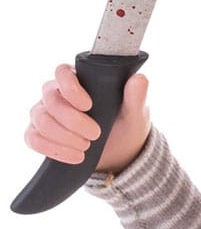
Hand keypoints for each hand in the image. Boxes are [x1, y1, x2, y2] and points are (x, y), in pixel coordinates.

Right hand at [25, 64, 151, 173]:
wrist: (120, 153)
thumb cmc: (126, 125)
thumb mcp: (135, 113)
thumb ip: (136, 96)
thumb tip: (139, 78)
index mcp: (81, 81)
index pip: (63, 72)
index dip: (71, 88)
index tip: (89, 106)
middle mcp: (58, 94)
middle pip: (51, 100)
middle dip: (72, 120)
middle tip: (95, 134)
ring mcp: (46, 113)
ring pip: (41, 120)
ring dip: (64, 137)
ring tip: (86, 147)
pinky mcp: (39, 134)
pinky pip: (32, 138)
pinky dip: (53, 149)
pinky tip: (75, 156)